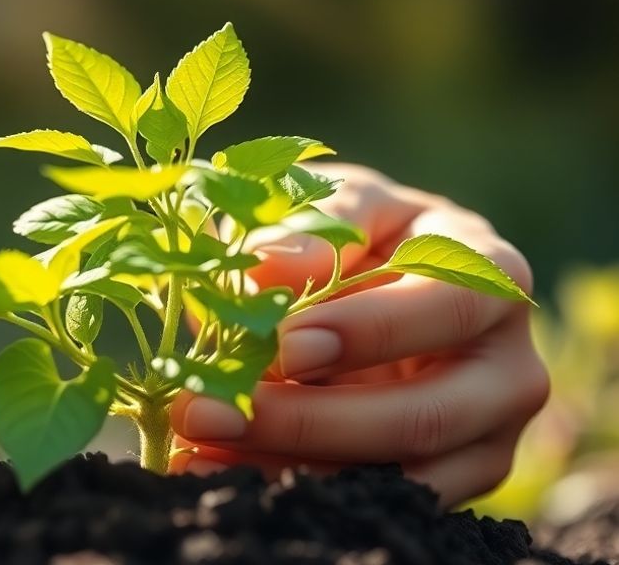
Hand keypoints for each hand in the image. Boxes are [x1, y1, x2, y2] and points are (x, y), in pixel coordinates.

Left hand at [169, 164, 547, 506]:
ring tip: (196, 442)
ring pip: (395, 476)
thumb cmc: (356, 229)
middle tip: (207, 411)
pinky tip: (214, 464)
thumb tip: (267, 268)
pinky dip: (286, 486)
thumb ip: (314, 225)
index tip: (284, 344)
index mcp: (492, 276)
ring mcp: (485, 436)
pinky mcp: (449, 482)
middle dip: (307, 422)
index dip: (369, 330)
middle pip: (423, 415)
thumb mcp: (339, 203)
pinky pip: (371, 500)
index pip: (450, 306)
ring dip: (285, 465)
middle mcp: (507, 366)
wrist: (369, 280)